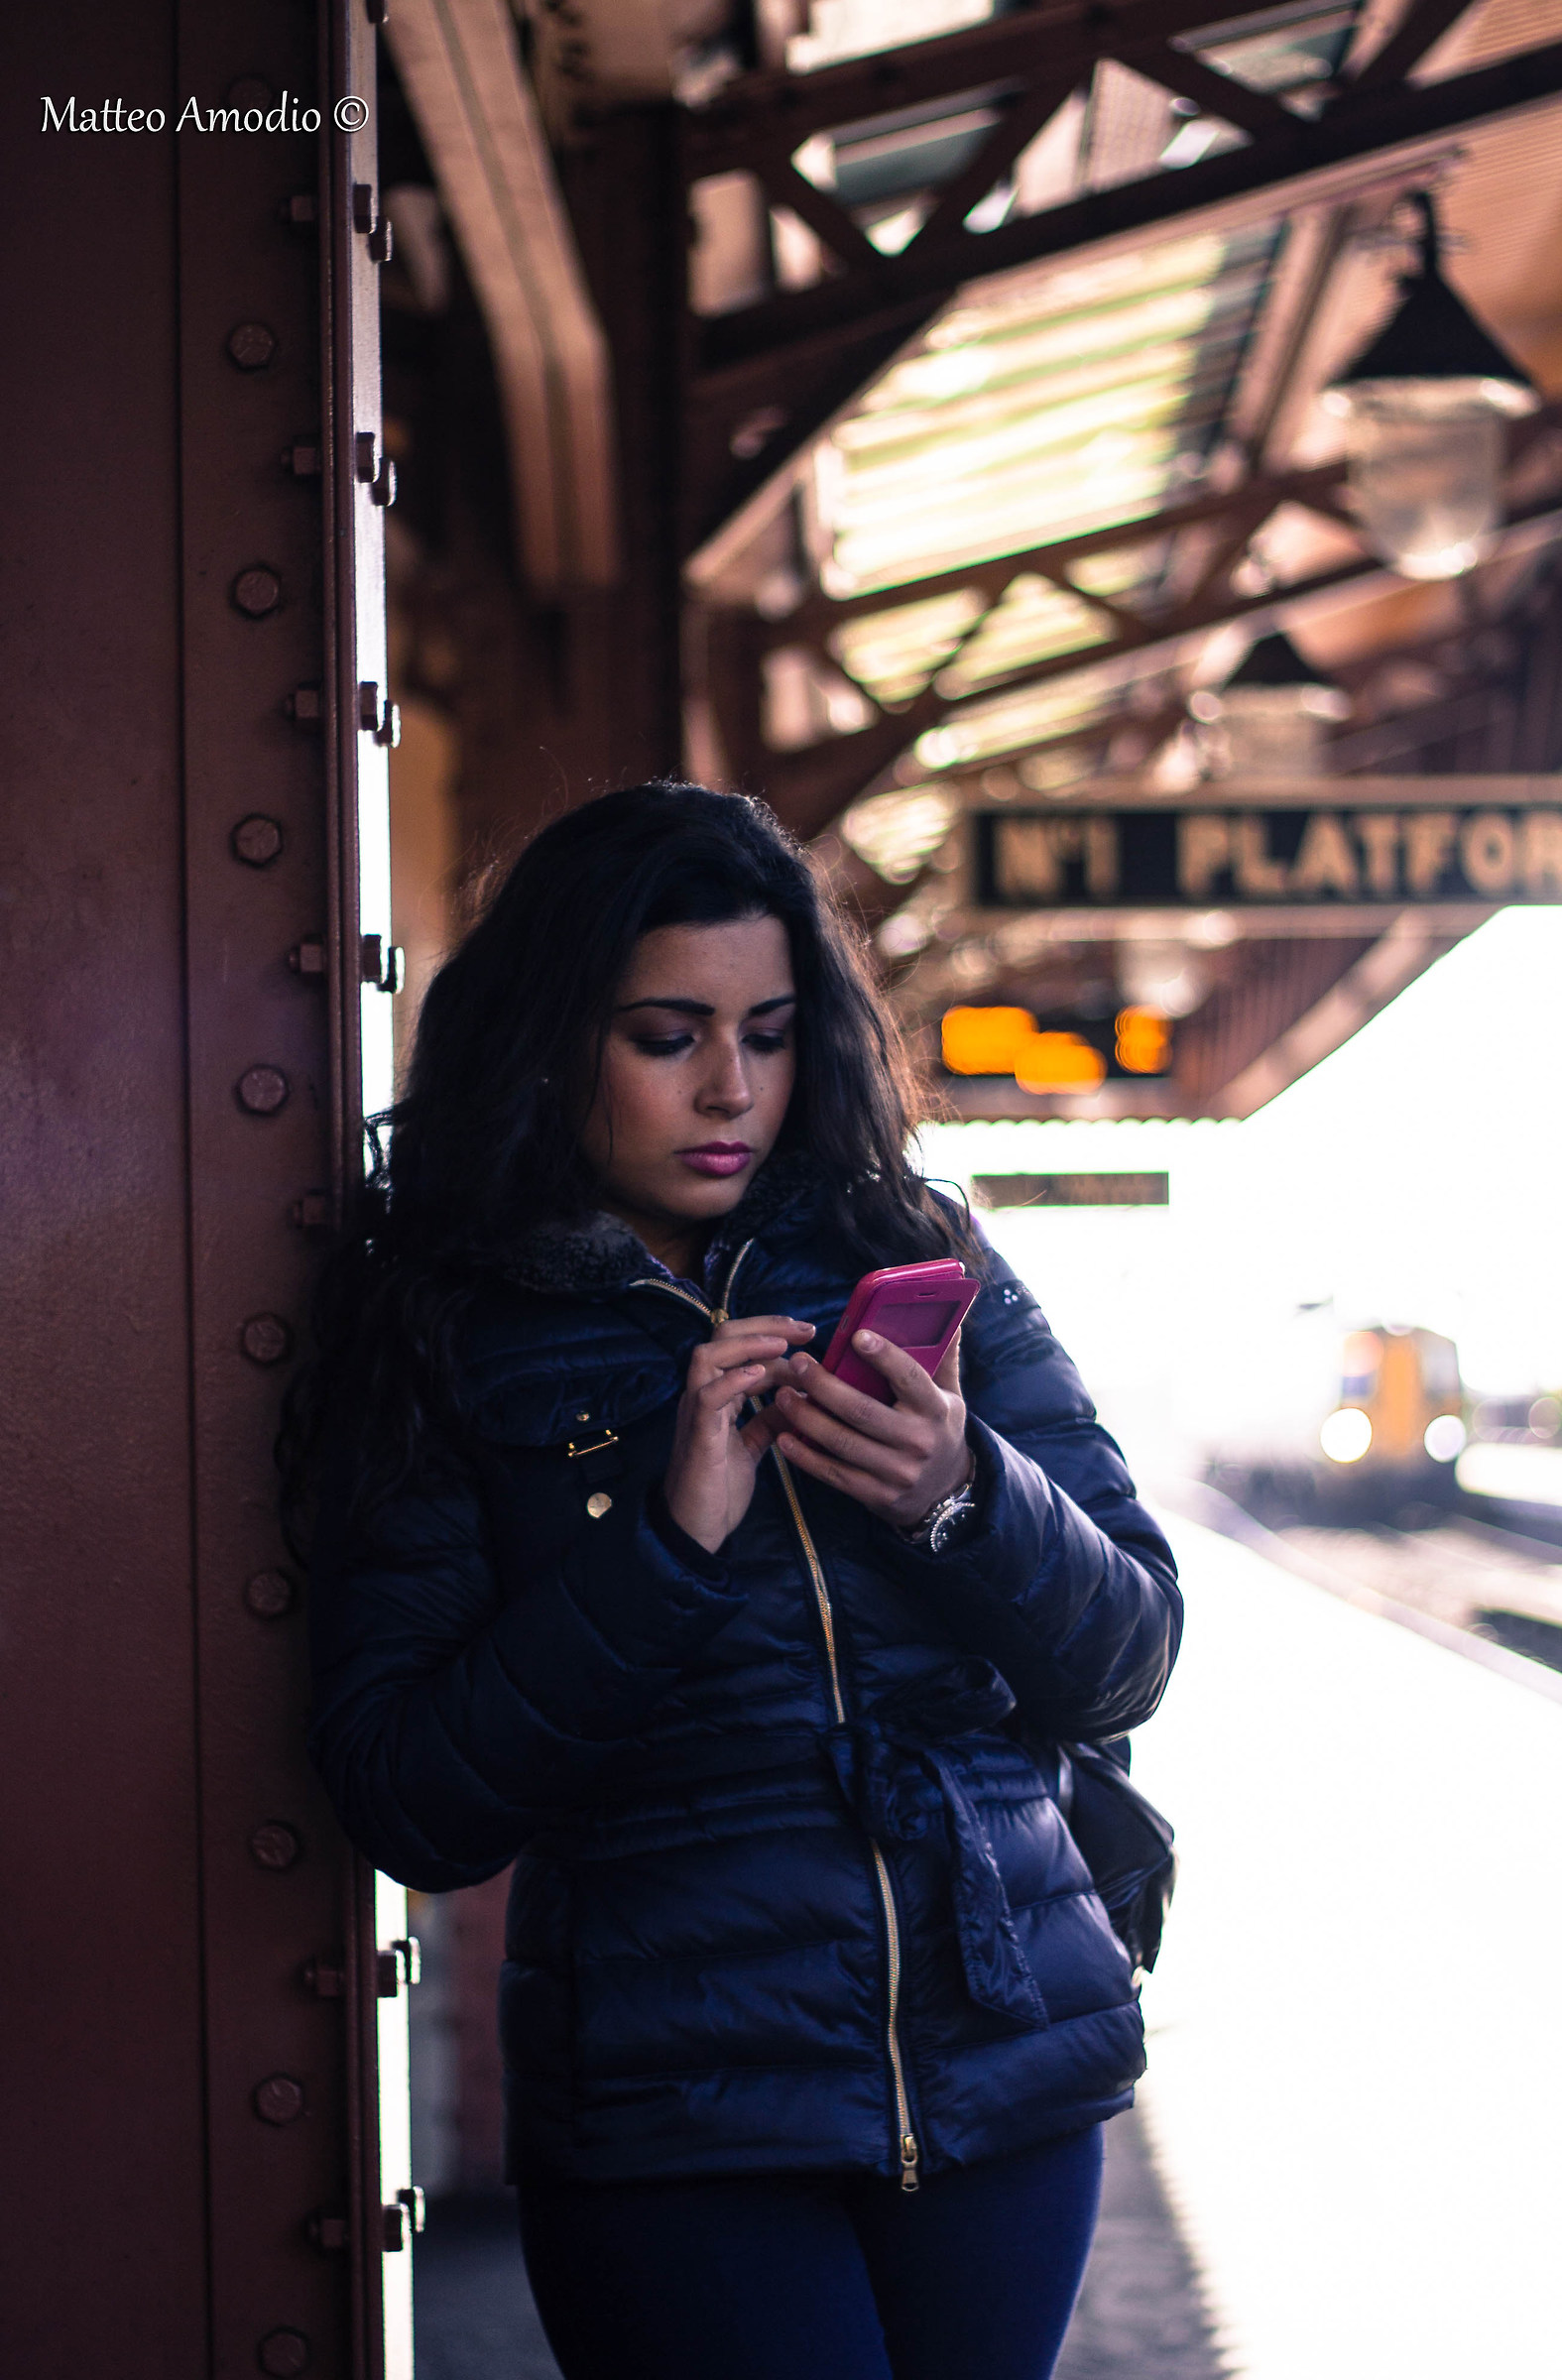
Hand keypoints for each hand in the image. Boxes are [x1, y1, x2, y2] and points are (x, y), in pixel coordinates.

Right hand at [663, 1315, 815, 1553]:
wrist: (696, 1530)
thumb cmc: (719, 1488)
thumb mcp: (752, 1446)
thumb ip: (768, 1419)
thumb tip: (798, 1397)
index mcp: (717, 1396)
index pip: (739, 1347)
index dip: (774, 1337)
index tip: (809, 1337)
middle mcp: (703, 1396)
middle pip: (721, 1338)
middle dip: (764, 1326)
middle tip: (804, 1330)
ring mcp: (696, 1413)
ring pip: (707, 1357)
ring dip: (748, 1345)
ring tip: (782, 1346)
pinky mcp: (698, 1435)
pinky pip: (708, 1397)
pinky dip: (734, 1380)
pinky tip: (761, 1375)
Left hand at [766, 1328, 972, 1529]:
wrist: (945, 1493)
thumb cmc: (939, 1431)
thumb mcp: (950, 1397)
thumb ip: (944, 1359)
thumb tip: (950, 1318)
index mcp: (936, 1410)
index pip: (909, 1378)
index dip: (884, 1356)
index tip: (857, 1335)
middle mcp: (918, 1442)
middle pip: (861, 1410)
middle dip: (823, 1385)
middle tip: (798, 1364)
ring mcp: (896, 1472)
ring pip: (841, 1442)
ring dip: (806, 1418)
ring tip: (782, 1396)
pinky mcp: (877, 1495)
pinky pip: (834, 1474)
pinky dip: (806, 1457)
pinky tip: (784, 1438)